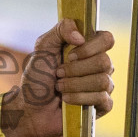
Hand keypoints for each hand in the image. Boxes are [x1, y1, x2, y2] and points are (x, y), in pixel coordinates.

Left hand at [0, 20, 114, 136]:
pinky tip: (66, 99)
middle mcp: (100, 66)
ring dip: (75, 84)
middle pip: (105, 62)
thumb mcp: (43, 47)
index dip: (90, 47)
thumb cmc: (38, 76)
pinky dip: (79, 98)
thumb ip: (61, 30)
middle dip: (76, 70)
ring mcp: (103, 86)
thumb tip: (81, 36)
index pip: (106, 39)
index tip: (70, 55)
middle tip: (58, 73)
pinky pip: (102, 99)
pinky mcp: (102, 106)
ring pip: (103, 81)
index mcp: (89, 49)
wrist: (31, 106)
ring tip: (60, 87)